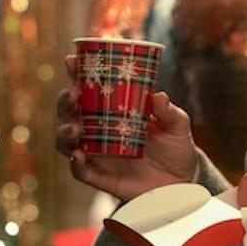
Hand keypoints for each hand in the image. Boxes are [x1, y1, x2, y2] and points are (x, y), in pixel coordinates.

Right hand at [55, 54, 199, 201]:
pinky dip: (76, 164)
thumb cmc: (175, 148)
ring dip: (64, 133)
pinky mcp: (101, 177)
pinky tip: (78, 155)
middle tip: (73, 94)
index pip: (88, 88)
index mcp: (113, 110)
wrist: (181, 185)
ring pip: (67, 141)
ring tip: (74, 128)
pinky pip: (80, 171)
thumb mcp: (177, 127)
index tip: (72, 61)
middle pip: (70, 112)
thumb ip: (169, 113)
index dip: (76, 74)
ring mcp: (97, 154)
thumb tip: (159, 96)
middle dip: (65, 101)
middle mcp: (99, 130)